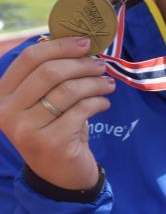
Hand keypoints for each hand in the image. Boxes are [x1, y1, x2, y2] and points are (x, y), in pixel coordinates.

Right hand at [0, 37, 114, 188]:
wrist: (60, 174)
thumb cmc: (54, 126)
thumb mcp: (44, 98)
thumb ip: (50, 71)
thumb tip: (72, 38)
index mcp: (3, 95)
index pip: (29, 58)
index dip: (60, 45)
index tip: (86, 42)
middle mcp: (7, 113)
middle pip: (50, 72)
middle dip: (82, 64)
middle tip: (101, 65)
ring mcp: (27, 130)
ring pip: (68, 90)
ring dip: (94, 82)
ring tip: (107, 83)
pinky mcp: (50, 144)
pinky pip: (81, 110)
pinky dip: (99, 102)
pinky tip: (104, 103)